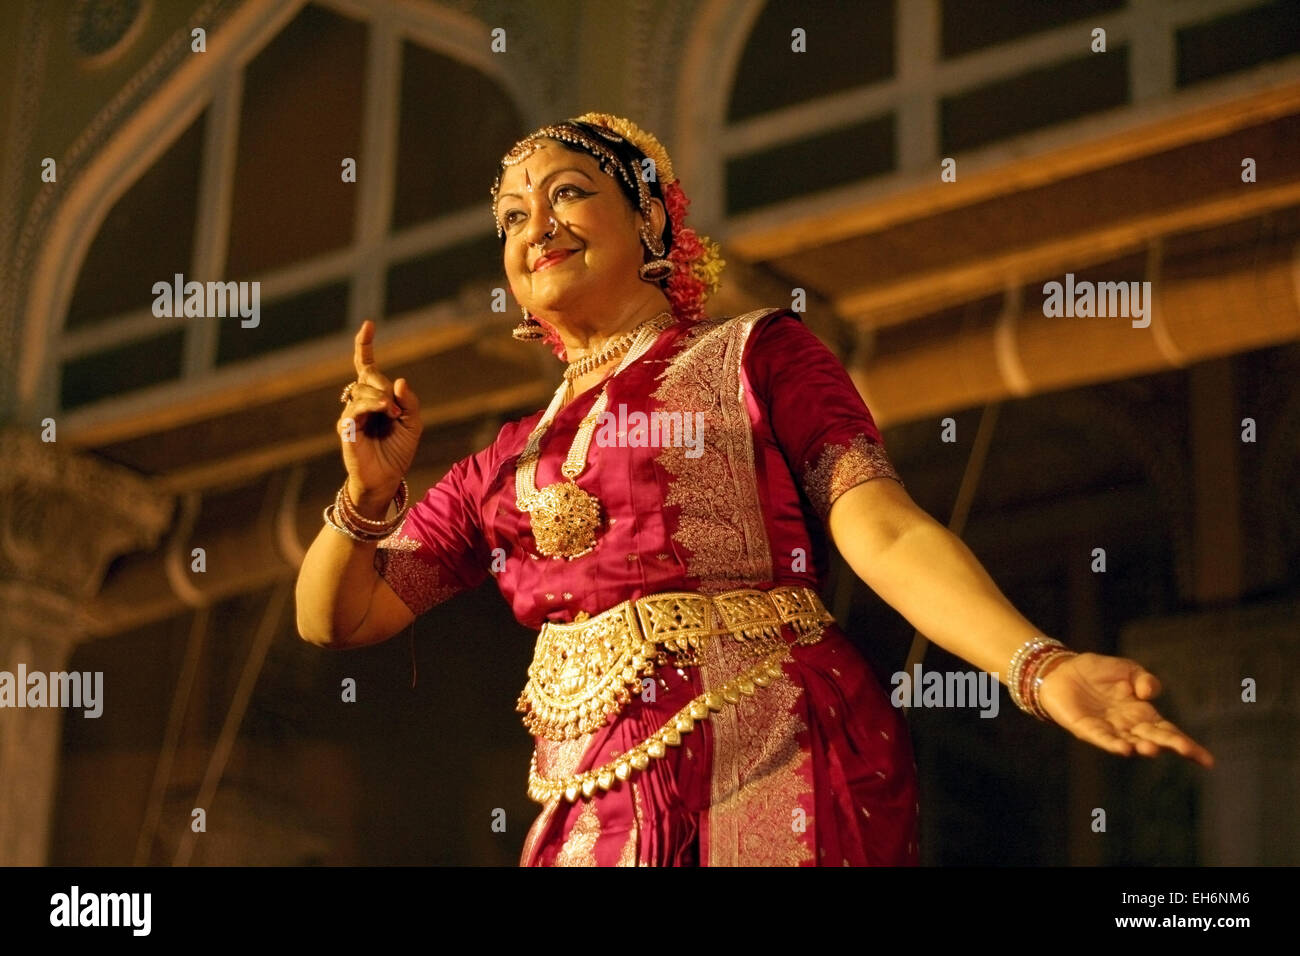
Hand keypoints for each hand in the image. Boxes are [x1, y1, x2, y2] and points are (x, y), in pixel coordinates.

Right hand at [338, 320, 421, 514]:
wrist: (387, 479)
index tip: (368, 325)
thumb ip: (409, 402)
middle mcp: (360, 402)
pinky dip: (372, 405)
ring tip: (393, 414)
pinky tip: (385, 411)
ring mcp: (351, 414)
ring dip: (382, 397)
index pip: (366, 367)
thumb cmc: (398, 451)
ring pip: (362, 391)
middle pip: (368, 376)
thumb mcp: (413, 423)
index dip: (365, 346)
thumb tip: (399, 380)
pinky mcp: (346, 428)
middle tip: (397, 407)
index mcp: (376, 398)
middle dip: (384, 384)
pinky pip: (356, 408)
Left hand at [1036, 652, 1213, 767]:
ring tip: (1152, 749)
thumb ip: (1144, 679)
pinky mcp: (1086, 728)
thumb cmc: (1097, 672)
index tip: (1207, 761)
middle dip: (1169, 744)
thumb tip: (1149, 692)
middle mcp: (1128, 725)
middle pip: (1154, 738)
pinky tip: (1124, 748)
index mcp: (1141, 712)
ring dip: (1140, 747)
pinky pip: (1102, 738)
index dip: (1186, 743)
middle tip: (1185, 750)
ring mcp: (1108, 728)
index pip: (1168, 730)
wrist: (1062, 670)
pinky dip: (1113, 744)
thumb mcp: (1127, 669)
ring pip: (1129, 741)